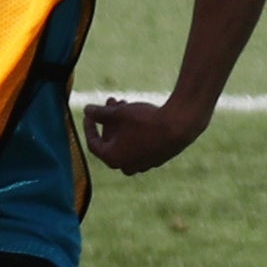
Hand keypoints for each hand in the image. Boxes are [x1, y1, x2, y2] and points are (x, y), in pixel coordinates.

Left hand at [83, 97, 206, 174]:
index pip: (93, 143)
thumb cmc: (145, 120)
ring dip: (122, 123)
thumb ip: (99, 113)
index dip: (89, 126)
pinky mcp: (157, 159)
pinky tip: (141, 114)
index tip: (90, 113)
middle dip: (109, 120)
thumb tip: (87, 110)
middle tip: (112, 101)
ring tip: (126, 103)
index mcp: (112, 158)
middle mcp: (126, 166)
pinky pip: (140, 144)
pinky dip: (135, 131)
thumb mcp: (118, 113)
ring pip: (126, 141)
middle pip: (111, 141)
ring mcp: (143, 164)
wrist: (180, 126)